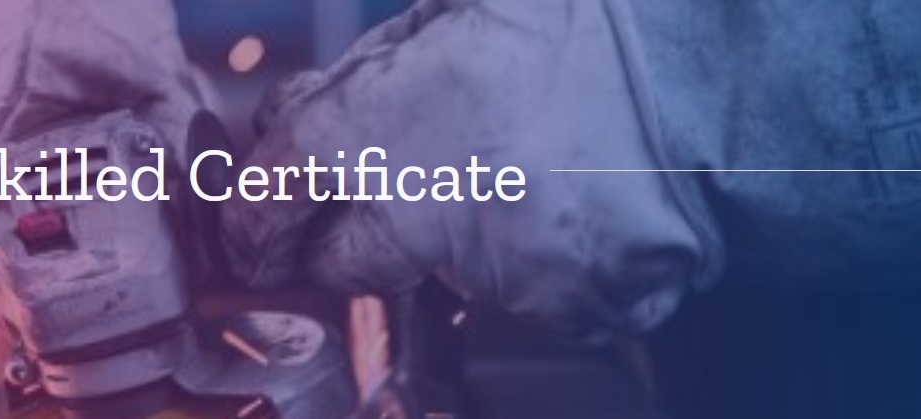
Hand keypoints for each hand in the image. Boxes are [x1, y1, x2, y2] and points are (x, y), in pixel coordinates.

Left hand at [222, 0, 719, 341]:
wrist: (718, 66)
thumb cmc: (581, 22)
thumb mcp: (442, 14)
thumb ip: (358, 76)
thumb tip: (301, 113)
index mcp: (372, 125)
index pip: (266, 198)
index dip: (255, 213)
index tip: (259, 222)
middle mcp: (419, 210)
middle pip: (340, 261)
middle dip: (348, 236)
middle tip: (395, 192)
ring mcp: (496, 269)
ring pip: (442, 277)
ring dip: (462, 239)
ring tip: (527, 168)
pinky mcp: (565, 307)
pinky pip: (530, 299)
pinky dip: (542, 263)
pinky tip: (574, 201)